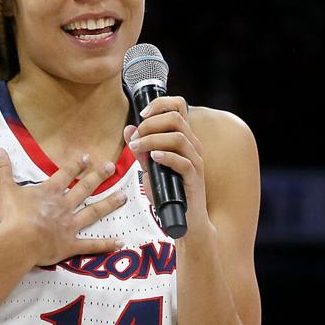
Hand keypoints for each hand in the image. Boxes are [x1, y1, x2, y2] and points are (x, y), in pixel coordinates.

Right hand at [0, 149, 128, 265]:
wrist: (20, 240)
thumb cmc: (13, 215)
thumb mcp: (6, 189)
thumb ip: (3, 170)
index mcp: (50, 192)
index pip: (66, 174)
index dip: (76, 165)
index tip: (87, 157)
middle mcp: (64, 206)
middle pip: (85, 189)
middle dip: (98, 177)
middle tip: (111, 168)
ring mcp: (70, 225)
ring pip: (94, 212)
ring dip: (109, 204)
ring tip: (123, 197)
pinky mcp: (71, 244)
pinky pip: (91, 245)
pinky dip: (106, 245)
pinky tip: (120, 242)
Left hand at [124, 95, 210, 236]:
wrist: (184, 221)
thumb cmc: (169, 194)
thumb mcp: (150, 168)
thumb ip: (140, 149)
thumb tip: (128, 129)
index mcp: (184, 138)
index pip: (179, 106)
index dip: (160, 104)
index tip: (142, 113)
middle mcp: (193, 145)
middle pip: (176, 118)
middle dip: (150, 124)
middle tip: (135, 138)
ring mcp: (196, 161)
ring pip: (178, 137)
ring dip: (153, 139)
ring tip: (138, 149)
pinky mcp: (195, 178)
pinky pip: (184, 162)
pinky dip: (166, 157)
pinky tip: (153, 159)